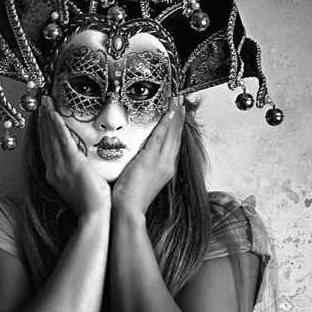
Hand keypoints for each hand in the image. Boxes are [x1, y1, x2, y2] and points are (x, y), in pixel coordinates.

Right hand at [39, 96, 111, 216]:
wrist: (93, 216)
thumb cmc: (90, 205)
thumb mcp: (78, 187)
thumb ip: (76, 174)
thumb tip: (81, 167)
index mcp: (54, 175)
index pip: (46, 149)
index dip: (43, 132)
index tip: (42, 119)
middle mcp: (54, 169)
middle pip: (45, 140)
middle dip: (42, 121)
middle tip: (40, 104)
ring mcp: (61, 166)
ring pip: (51, 137)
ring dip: (47, 118)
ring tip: (44, 103)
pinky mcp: (72, 163)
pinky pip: (62, 140)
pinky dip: (57, 126)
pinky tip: (54, 115)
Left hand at [111, 97, 184, 215]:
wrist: (130, 211)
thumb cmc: (130, 199)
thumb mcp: (140, 178)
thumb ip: (142, 166)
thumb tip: (137, 157)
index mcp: (165, 169)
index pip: (173, 144)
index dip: (176, 128)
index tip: (178, 114)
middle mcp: (167, 164)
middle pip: (176, 136)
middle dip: (179, 117)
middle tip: (181, 100)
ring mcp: (161, 162)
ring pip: (171, 134)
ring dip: (175, 115)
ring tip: (178, 100)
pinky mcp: (151, 160)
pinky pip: (161, 137)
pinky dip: (167, 123)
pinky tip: (170, 112)